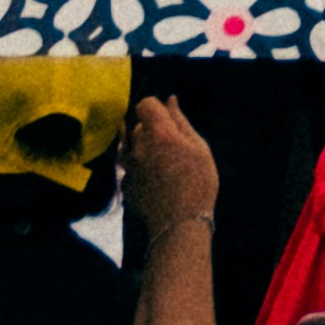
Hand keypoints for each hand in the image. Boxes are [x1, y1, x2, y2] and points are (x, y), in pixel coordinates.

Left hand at [130, 93, 217, 232]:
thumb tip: (170, 101)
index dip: (156, 108)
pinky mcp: (126, 185)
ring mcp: (129, 167)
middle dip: (152, 131)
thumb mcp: (199, 147)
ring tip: (161, 163)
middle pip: (138, 127)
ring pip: (130, 147)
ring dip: (142, 150)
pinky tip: (155, 180)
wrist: (180, 223)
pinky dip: (139, 170)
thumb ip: (181, 122)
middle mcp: (138, 146)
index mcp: (158, 132)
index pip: (145, 104)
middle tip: (172, 148)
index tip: (168, 119)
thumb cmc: (197, 182)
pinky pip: (129, 169)